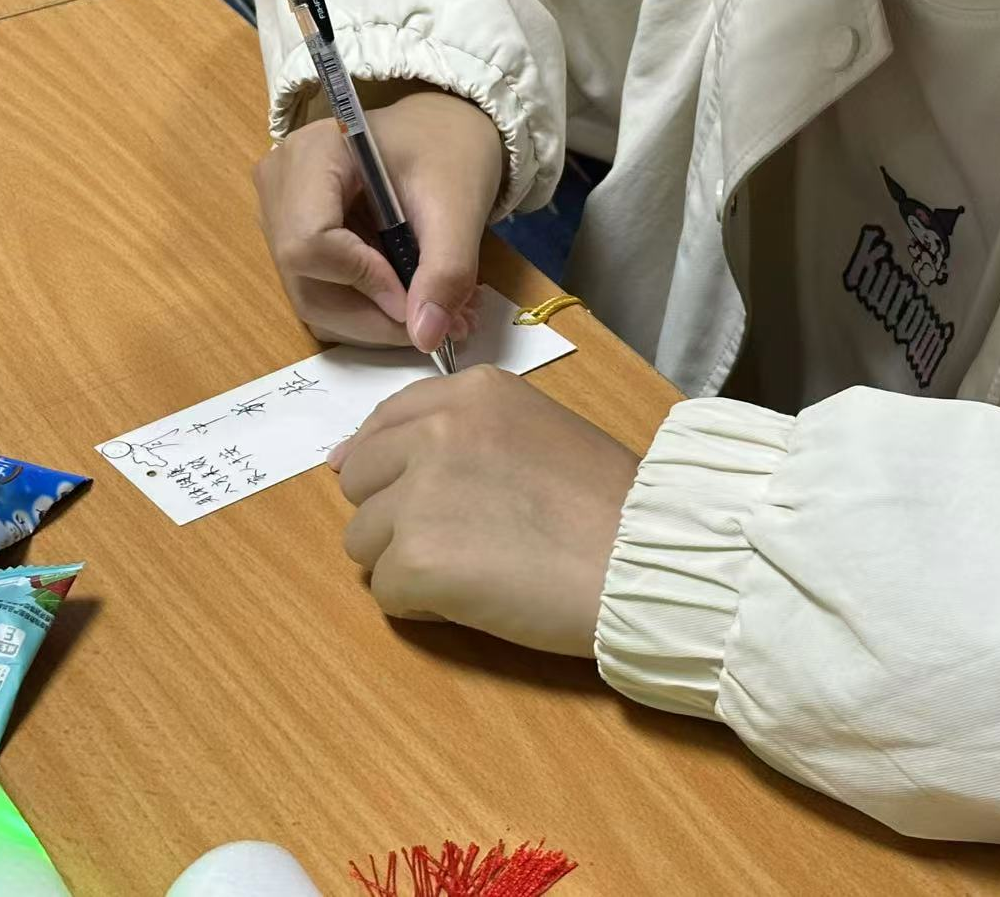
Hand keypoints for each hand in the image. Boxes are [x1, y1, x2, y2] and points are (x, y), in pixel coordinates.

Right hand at [254, 91, 502, 351]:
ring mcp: (279, 215)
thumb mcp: (459, 206)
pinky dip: (367, 312)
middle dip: (374, 315)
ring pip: (312, 299)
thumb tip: (425, 337)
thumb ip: (446, 270)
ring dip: (375, 321)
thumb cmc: (448, 151)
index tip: (419, 298)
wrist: (441, 134)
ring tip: (436, 313)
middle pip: (306, 280)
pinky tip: (411, 301)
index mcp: (311, 155)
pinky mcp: (294, 240)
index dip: (364, 281)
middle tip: (441, 324)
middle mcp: (279, 185)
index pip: (311, 242)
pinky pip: (321, 296)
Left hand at [330, 367, 640, 655]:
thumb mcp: (536, 430)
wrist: (646, 558)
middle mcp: (435, 430)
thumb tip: (353, 458)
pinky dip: (421, 606)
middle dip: (393, 514)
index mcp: (470, 393)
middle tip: (456, 539)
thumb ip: (461, 434)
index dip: (387, 464)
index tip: (405, 493)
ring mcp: (419, 493)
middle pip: (360, 480)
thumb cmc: (608, 504)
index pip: (384, 421)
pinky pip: (386, 592)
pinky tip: (476, 600)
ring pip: (363, 540)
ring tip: (472, 572)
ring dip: (404, 562)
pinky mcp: (416, 558)